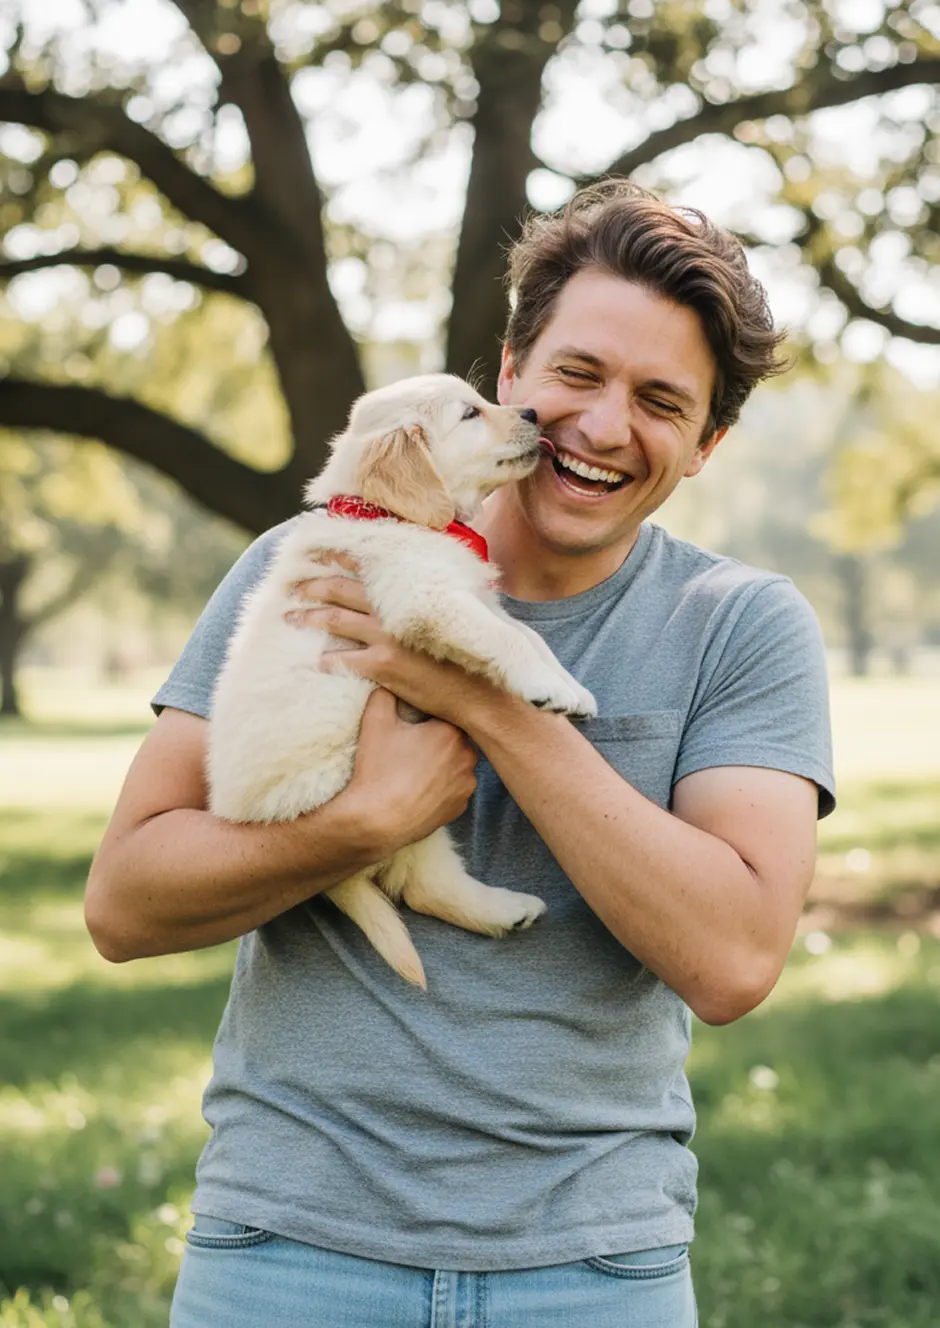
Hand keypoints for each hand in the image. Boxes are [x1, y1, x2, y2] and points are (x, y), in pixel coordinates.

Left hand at [287, 569, 503, 728]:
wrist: (478, 691)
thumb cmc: (471, 653)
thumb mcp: (457, 615)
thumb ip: (435, 598)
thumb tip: (424, 584)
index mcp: (409, 596)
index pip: (368, 568)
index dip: (340, 558)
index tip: (319, 552)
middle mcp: (395, 612)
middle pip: (343, 591)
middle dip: (314, 586)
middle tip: (294, 585)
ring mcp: (387, 638)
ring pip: (337, 621)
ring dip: (310, 618)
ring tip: (291, 617)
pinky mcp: (382, 666)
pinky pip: (344, 660)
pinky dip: (327, 660)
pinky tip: (315, 662)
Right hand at [336, 686, 478, 856]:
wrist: (376, 821)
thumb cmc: (377, 770)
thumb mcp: (375, 721)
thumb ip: (385, 693)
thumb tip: (390, 682)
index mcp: (451, 732)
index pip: (446, 715)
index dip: (428, 719)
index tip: (412, 726)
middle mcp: (467, 757)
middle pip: (453, 739)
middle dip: (436, 740)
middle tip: (410, 748)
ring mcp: (466, 785)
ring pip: (456, 764)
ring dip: (441, 764)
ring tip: (413, 770)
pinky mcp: (460, 808)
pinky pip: (454, 789)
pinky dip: (442, 787)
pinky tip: (420, 788)